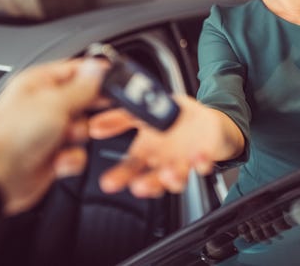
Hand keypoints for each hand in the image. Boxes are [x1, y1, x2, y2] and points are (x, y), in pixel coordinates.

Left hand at [0, 58, 108, 213]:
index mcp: (38, 83)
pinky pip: (78, 152)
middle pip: (83, 101)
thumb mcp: (54, 103)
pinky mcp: (53, 155)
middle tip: (81, 116)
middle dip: (87, 112)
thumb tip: (96, 67)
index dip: (94, 75)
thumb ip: (81, 86)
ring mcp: (48, 131)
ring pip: (84, 128)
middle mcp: (43, 105)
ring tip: (64, 140)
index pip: (74, 70)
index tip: (111, 82)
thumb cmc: (11, 137)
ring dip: (78, 138)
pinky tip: (58, 160)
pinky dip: (71, 158)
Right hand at [88, 95, 243, 197]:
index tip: (108, 182)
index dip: (119, 175)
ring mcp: (184, 162)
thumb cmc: (175, 120)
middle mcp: (164, 162)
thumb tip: (92, 125)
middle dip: (146, 184)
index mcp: (148, 151)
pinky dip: (201, 163)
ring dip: (173, 179)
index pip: (130, 166)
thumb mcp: (144, 114)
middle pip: (152, 178)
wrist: (207, 122)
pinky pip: (203, 164)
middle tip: (138, 186)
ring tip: (169, 174)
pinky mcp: (205, 157)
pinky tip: (199, 159)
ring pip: (177, 178)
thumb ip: (119, 120)